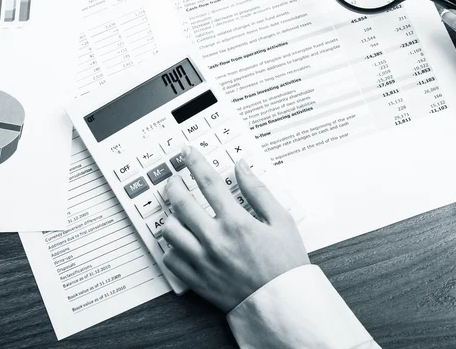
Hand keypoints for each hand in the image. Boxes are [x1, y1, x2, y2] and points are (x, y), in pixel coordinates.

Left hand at [162, 146, 308, 312]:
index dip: (194, 162)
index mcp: (236, 222)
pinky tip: (181, 240)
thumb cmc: (285, 262)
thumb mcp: (281, 220)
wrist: (283, 302)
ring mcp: (203, 261)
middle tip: (175, 178)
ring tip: (178, 210)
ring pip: (170, 230)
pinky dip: (172, 246)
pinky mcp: (197, 280)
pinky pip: (171, 259)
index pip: (208, 182)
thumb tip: (241, 167)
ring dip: (171, 215)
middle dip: (174, 184)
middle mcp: (214, 239)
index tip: (187, 152)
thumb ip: (258, 191)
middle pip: (181, 202)